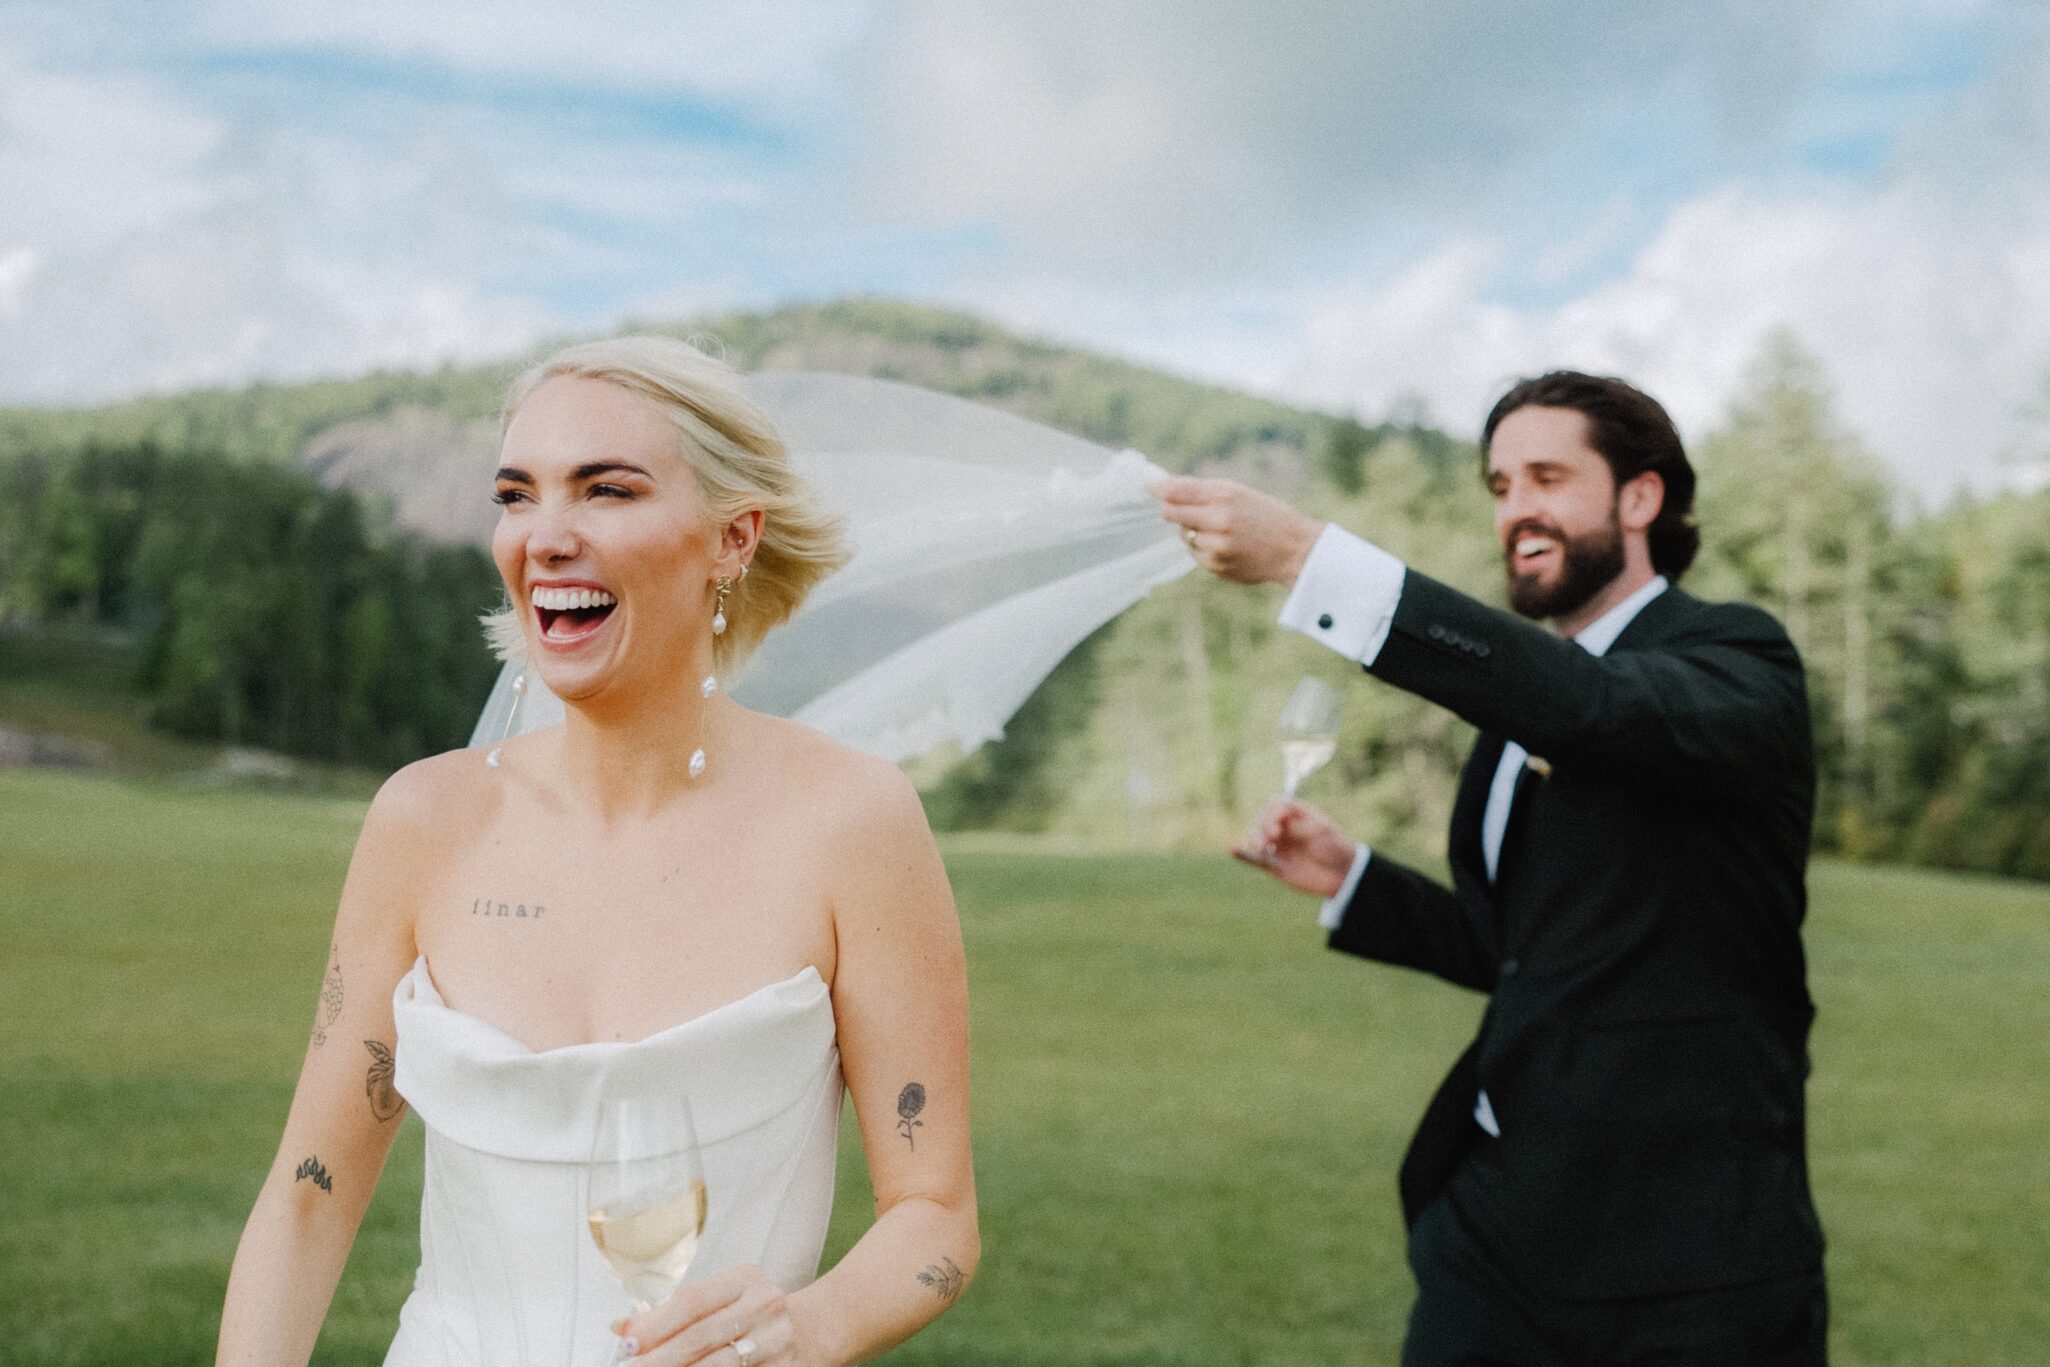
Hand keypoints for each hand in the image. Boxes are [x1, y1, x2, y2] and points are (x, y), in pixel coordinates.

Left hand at [617, 1264, 820, 1366]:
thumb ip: (675, 1312)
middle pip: (701, 1337)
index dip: (656, 1325)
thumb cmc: (757, 1311)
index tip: (627, 1343)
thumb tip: (621, 1328)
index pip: (692, 1301)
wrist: (818, 1327)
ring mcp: (777, 1341)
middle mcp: (764, 1306)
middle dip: (660, 1358)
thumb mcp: (723, 1297)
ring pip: (720, 1365)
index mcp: (745, 1279)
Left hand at [1147, 475, 1322, 585]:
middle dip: (1173, 510)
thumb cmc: (1266, 515)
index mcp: (1225, 497)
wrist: (1294, 550)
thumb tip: (1166, 486)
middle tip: (1178, 508)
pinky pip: (1195, 554)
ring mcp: (1216, 547)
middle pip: (1172, 514)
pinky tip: (1225, 546)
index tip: (1148, 485)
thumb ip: (1203, 490)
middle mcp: (1218, 521)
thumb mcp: (1239, 492)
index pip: (1178, 491)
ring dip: (1192, 531)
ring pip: (1183, 536)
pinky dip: (1203, 548)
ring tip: (1219, 530)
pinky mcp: (1216, 567)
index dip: (1159, 488)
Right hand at [1231, 799, 1356, 898]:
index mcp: (1295, 815)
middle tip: (1275, 834)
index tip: (1280, 819)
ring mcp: (1277, 846)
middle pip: (1263, 819)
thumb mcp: (1321, 831)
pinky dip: (1242, 854)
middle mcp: (1283, 828)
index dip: (1274, 810)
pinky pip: (1254, 858)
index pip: (1276, 805)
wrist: (1342, 875)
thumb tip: (1278, 823)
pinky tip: (1232, 849)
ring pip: (1256, 837)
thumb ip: (1299, 826)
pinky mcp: (1274, 865)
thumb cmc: (1335, 847)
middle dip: (1265, 824)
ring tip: (1263, 846)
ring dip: (1255, 838)